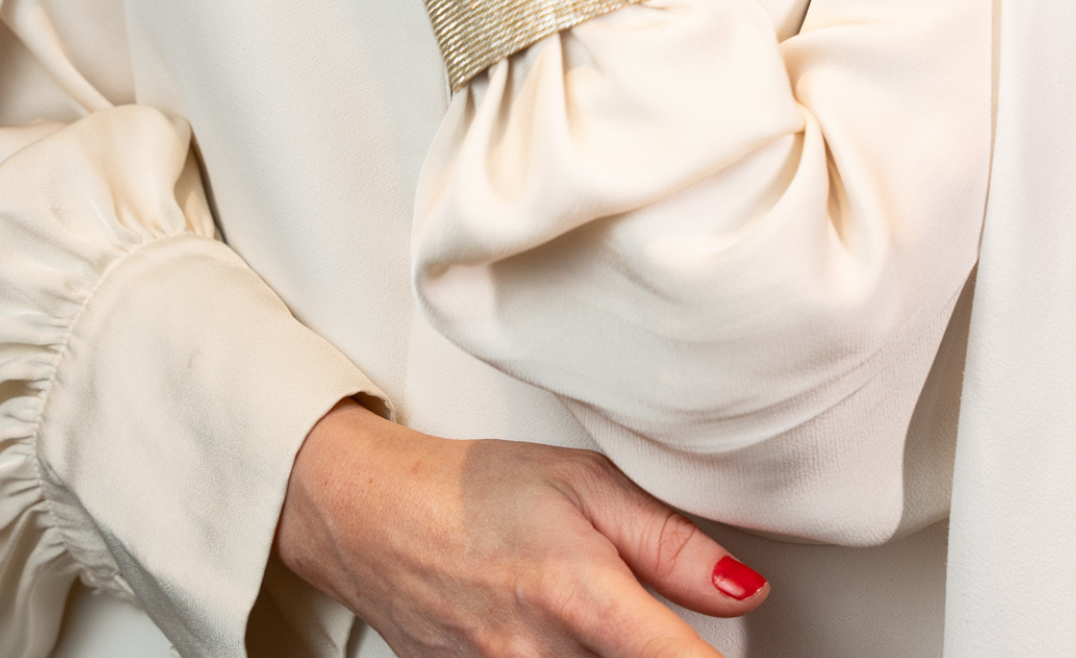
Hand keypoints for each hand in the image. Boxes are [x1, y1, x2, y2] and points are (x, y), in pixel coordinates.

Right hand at [277, 401, 768, 657]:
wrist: (374, 518)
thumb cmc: (477, 489)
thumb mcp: (583, 481)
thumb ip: (669, 540)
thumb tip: (746, 588)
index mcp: (582, 595)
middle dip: (659, 655)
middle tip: (645, 614)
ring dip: (612, 657)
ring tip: (591, 611)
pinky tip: (564, 634)